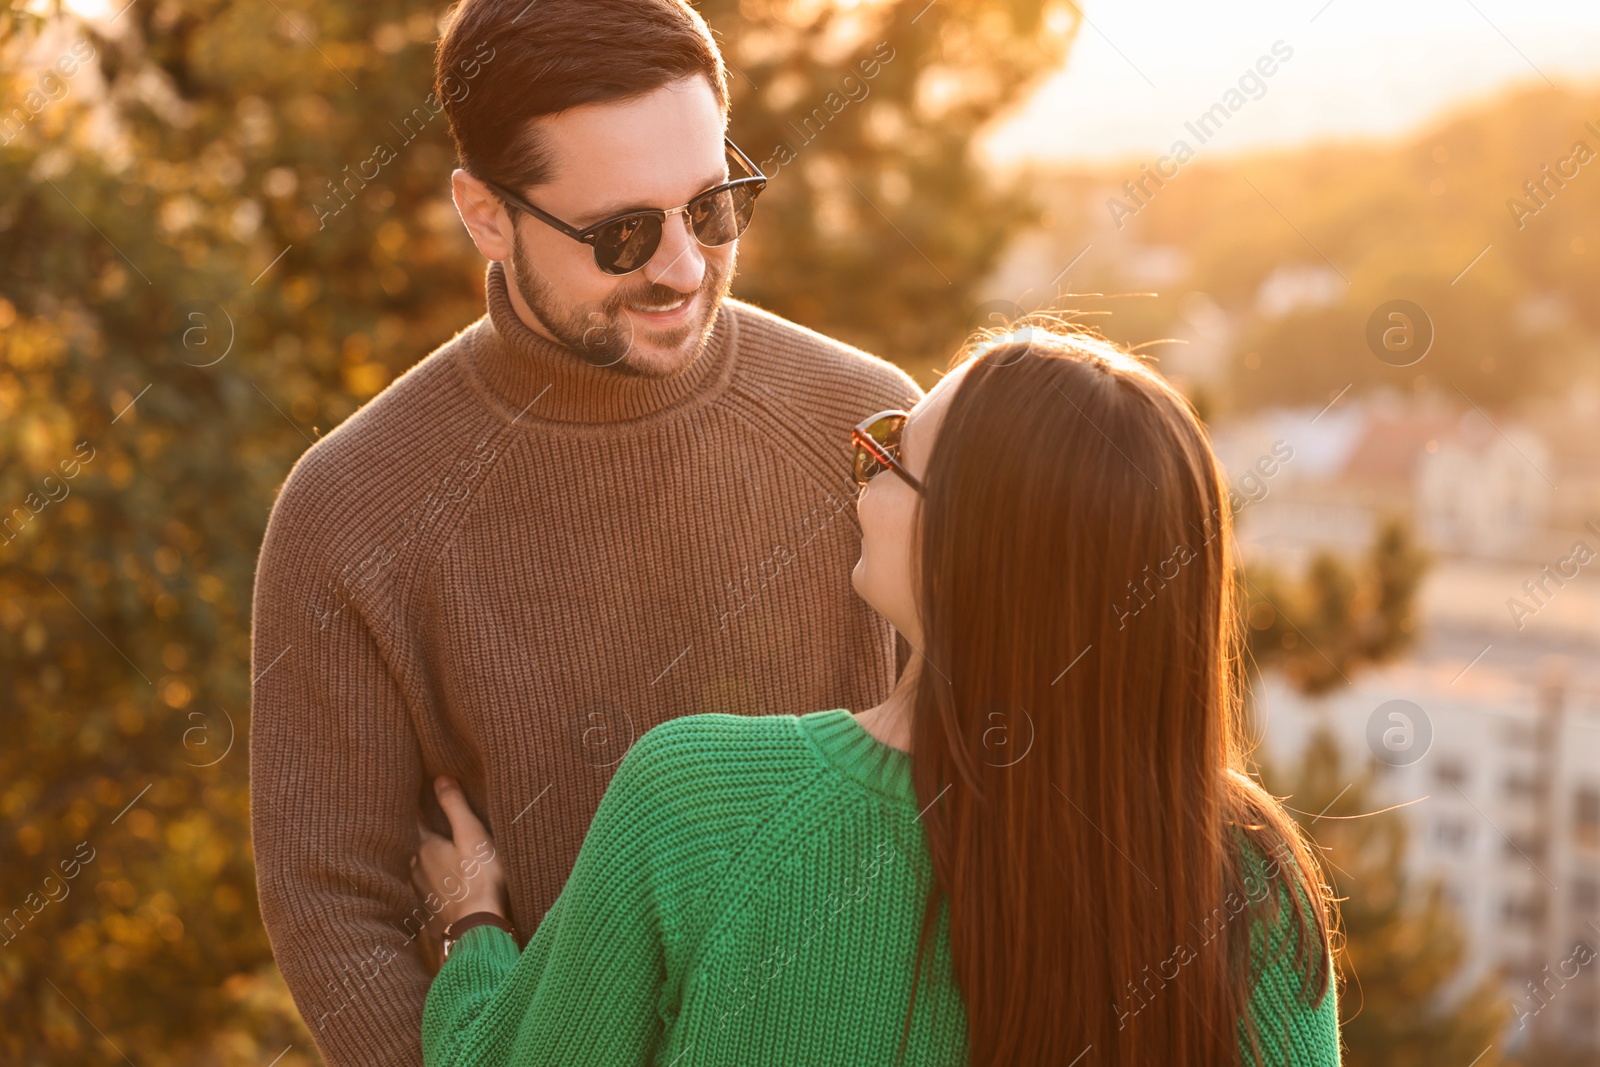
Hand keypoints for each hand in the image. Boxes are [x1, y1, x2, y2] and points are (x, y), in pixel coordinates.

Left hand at [411, 776, 506, 927]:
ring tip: (433, 851)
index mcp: (424, 846)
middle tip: (422, 822)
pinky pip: (426, 889)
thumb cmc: (479, 877)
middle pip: (411, 845)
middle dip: (417, 834)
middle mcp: (415, 868)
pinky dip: (431, 882)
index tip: (411, 795)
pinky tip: (441, 883)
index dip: (414, 809)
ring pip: (417, 868)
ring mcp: (420, 891)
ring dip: (423, 859)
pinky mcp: (429, 910)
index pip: (412, 821)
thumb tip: (440, 777)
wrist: (478, 927)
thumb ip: (455, 806)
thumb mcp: (472, 834)